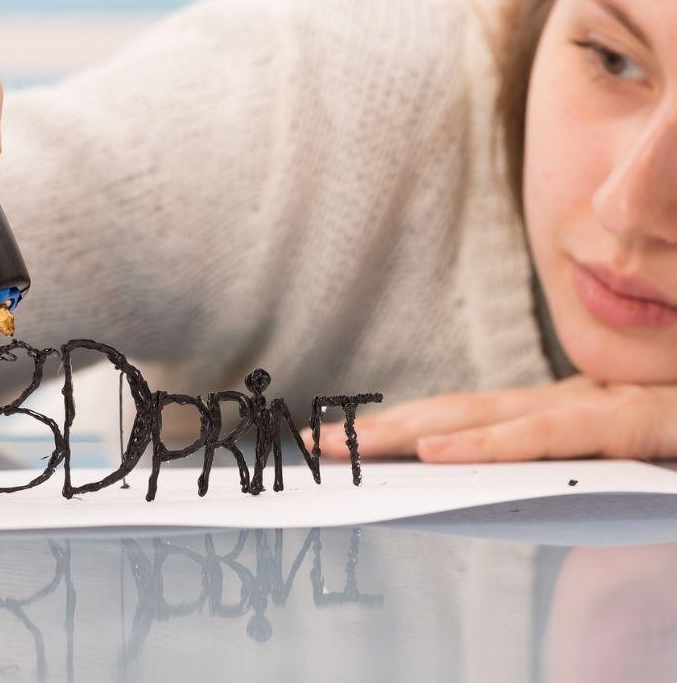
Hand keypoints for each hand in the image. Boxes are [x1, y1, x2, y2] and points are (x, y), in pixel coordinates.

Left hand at [300, 374, 676, 462]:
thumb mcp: (634, 465)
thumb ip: (586, 486)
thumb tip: (548, 543)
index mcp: (564, 414)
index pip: (467, 419)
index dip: (402, 428)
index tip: (343, 443)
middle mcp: (570, 405)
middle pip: (457, 416)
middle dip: (382, 430)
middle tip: (310, 442)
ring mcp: (602, 409)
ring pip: (490, 420)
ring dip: (414, 433)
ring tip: (350, 448)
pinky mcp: (638, 422)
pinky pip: (553, 436)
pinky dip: (494, 446)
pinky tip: (440, 458)